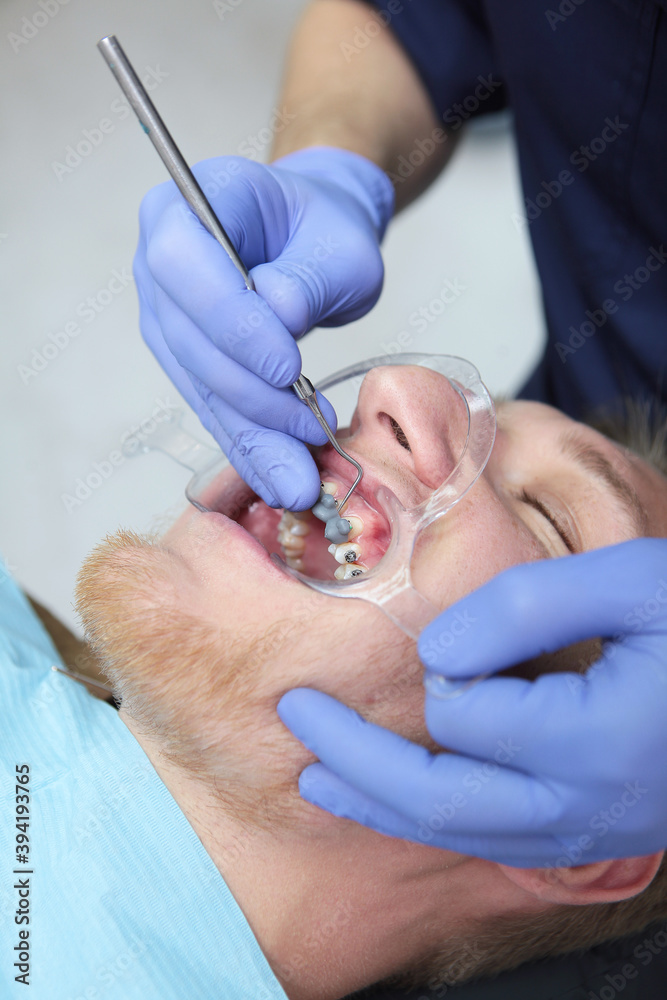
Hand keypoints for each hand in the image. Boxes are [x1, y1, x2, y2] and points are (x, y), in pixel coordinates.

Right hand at [134, 147, 393, 509]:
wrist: (312, 241)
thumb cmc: (324, 230)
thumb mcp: (340, 244)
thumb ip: (310, 276)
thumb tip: (278, 316)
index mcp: (187, 206)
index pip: (183, 263)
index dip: (230, 321)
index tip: (289, 366)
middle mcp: (159, 261)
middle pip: (188, 338)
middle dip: (252, 394)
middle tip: (311, 428)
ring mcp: (166, 315)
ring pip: (200, 385)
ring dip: (253, 435)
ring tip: (300, 478)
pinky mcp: (186, 362)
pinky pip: (213, 409)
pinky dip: (249, 448)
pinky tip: (278, 480)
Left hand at [278, 539, 666, 866]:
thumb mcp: (632, 582)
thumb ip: (528, 605)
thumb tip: (436, 654)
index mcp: (594, 738)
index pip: (468, 712)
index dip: (443, 666)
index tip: (453, 631)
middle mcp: (581, 805)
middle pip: (436, 799)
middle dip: (354, 757)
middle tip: (293, 714)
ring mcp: (580, 834)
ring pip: (452, 832)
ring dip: (374, 801)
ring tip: (314, 771)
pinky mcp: (580, 838)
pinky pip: (480, 838)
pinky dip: (417, 817)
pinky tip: (381, 797)